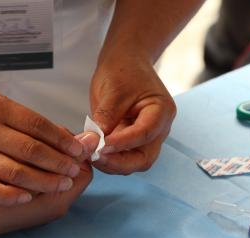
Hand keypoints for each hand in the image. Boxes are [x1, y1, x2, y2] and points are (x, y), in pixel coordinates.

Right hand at [0, 81, 98, 205]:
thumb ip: (23, 118)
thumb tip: (58, 134)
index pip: (38, 126)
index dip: (62, 139)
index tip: (79, 148)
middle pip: (31, 150)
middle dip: (59, 162)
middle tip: (74, 169)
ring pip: (15, 172)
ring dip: (43, 181)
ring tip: (61, 183)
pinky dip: (8, 195)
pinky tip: (27, 197)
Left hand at [89, 46, 176, 174]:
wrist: (124, 62)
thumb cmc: (124, 69)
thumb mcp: (114, 89)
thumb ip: (106, 116)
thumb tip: (94, 140)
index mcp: (161, 111)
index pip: (144, 134)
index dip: (122, 143)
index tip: (100, 147)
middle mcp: (157, 129)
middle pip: (144, 158)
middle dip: (119, 163)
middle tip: (94, 157)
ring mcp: (145, 137)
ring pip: (132, 162)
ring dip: (110, 163)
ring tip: (88, 154)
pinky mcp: (130, 140)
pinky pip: (121, 156)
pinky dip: (107, 158)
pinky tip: (91, 152)